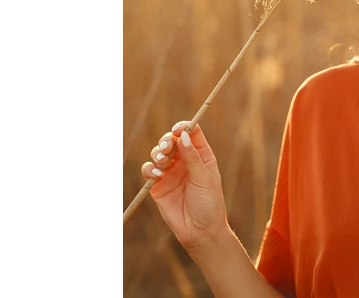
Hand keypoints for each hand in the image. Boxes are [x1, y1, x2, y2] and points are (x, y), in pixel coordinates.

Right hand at [141, 122, 228, 248]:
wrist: (200, 231)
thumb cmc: (209, 204)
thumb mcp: (204, 179)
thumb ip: (192, 158)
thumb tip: (183, 137)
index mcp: (201, 156)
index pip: (191, 134)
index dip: (184, 127)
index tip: (178, 129)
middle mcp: (185, 161)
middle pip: (172, 140)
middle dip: (167, 140)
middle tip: (168, 148)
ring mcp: (170, 173)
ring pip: (158, 153)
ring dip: (158, 153)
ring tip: (163, 161)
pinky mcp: (158, 186)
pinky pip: (149, 171)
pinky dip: (150, 169)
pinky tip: (157, 175)